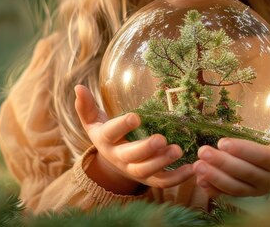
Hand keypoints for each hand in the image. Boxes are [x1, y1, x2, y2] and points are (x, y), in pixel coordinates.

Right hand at [74, 85, 193, 192]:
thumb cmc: (107, 133)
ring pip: (147, 172)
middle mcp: (120, 159)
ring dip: (163, 162)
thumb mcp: (94, 121)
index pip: (111, 134)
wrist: (112, 162)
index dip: (122, 126)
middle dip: (146, 150)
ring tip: (178, 151)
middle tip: (161, 139)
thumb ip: (86, 106)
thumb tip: (78, 87)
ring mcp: (134, 171)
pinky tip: (191, 168)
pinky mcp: (150, 179)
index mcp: (106, 141)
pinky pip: (162, 182)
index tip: (136, 116)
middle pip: (131, 158)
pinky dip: (177, 178)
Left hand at [192, 101, 269, 197]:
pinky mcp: (245, 199)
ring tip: (197, 165)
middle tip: (203, 151)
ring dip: (215, 177)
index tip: (222, 142)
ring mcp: (256, 192)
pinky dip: (214, 191)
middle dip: (222, 163)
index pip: (261, 157)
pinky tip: (200, 181)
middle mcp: (268, 181)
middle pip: (244, 173)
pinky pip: (229, 197)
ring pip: (235, 187)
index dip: (243, 150)